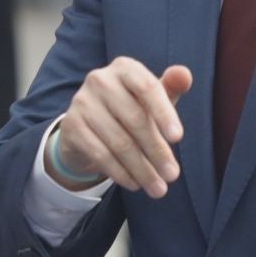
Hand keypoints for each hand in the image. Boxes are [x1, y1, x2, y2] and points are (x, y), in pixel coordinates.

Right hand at [51, 59, 192, 196]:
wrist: (88, 126)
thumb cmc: (131, 108)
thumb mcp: (152, 98)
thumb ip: (171, 87)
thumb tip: (185, 75)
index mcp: (125, 68)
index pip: (147, 87)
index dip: (164, 113)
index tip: (178, 138)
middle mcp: (100, 80)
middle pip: (135, 119)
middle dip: (157, 151)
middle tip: (173, 175)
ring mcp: (82, 102)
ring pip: (119, 142)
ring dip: (142, 169)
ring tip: (158, 188)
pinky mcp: (71, 126)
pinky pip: (100, 154)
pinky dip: (121, 173)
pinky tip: (135, 184)